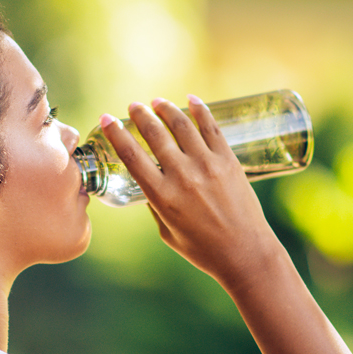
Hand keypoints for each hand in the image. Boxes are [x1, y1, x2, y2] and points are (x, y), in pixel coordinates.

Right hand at [99, 96, 280, 287]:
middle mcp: (182, 176)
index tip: (107, 118)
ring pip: (182, 125)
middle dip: (140, 115)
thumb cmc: (203, 250)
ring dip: (167, 109)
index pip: (131, 156)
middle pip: (155, 134)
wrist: (245, 253)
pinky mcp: (228, 161)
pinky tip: (191, 100)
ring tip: (158, 102)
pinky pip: (212, 128)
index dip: (116, 133)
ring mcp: (207, 165)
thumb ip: (156, 206)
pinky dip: (200, 110)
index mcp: (162, 197)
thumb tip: (150, 183)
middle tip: (134, 106)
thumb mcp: (167, 232)